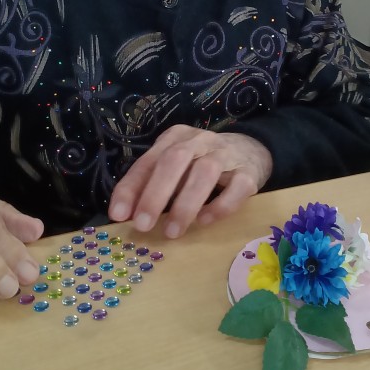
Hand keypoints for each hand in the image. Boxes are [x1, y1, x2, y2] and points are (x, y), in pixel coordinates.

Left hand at [108, 126, 272, 238]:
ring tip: (172, 232)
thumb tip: (127, 215)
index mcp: (176, 137)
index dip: (131, 188)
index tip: (118, 215)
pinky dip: (219, 206)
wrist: (252, 150)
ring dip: (185, 204)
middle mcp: (200, 141)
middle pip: (175, 161)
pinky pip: (236, 187)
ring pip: (205, 172)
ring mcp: (226, 154)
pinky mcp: (249, 172)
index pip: (149, 161)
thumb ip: (154, 184)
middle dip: (155, 194)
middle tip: (142, 225)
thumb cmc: (203, 162)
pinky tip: (204, 221)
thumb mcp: (176, 167)